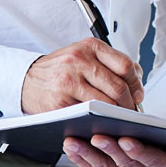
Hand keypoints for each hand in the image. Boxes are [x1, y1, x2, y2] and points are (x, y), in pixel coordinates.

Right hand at [22, 38, 143, 113]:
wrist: (27, 80)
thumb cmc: (60, 70)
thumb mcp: (85, 55)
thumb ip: (111, 62)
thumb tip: (138, 78)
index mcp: (90, 46)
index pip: (125, 65)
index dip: (136, 84)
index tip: (138, 94)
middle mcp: (80, 59)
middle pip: (118, 86)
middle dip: (129, 104)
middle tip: (131, 111)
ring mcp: (69, 79)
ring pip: (106, 103)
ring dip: (117, 114)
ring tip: (118, 117)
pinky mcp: (61, 100)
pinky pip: (88, 113)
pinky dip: (99, 119)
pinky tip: (100, 120)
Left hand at [62, 135, 165, 166]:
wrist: (165, 141)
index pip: (154, 161)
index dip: (140, 152)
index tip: (126, 139)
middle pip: (127, 166)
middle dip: (110, 151)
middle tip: (96, 136)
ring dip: (89, 155)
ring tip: (74, 140)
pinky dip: (81, 159)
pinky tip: (69, 146)